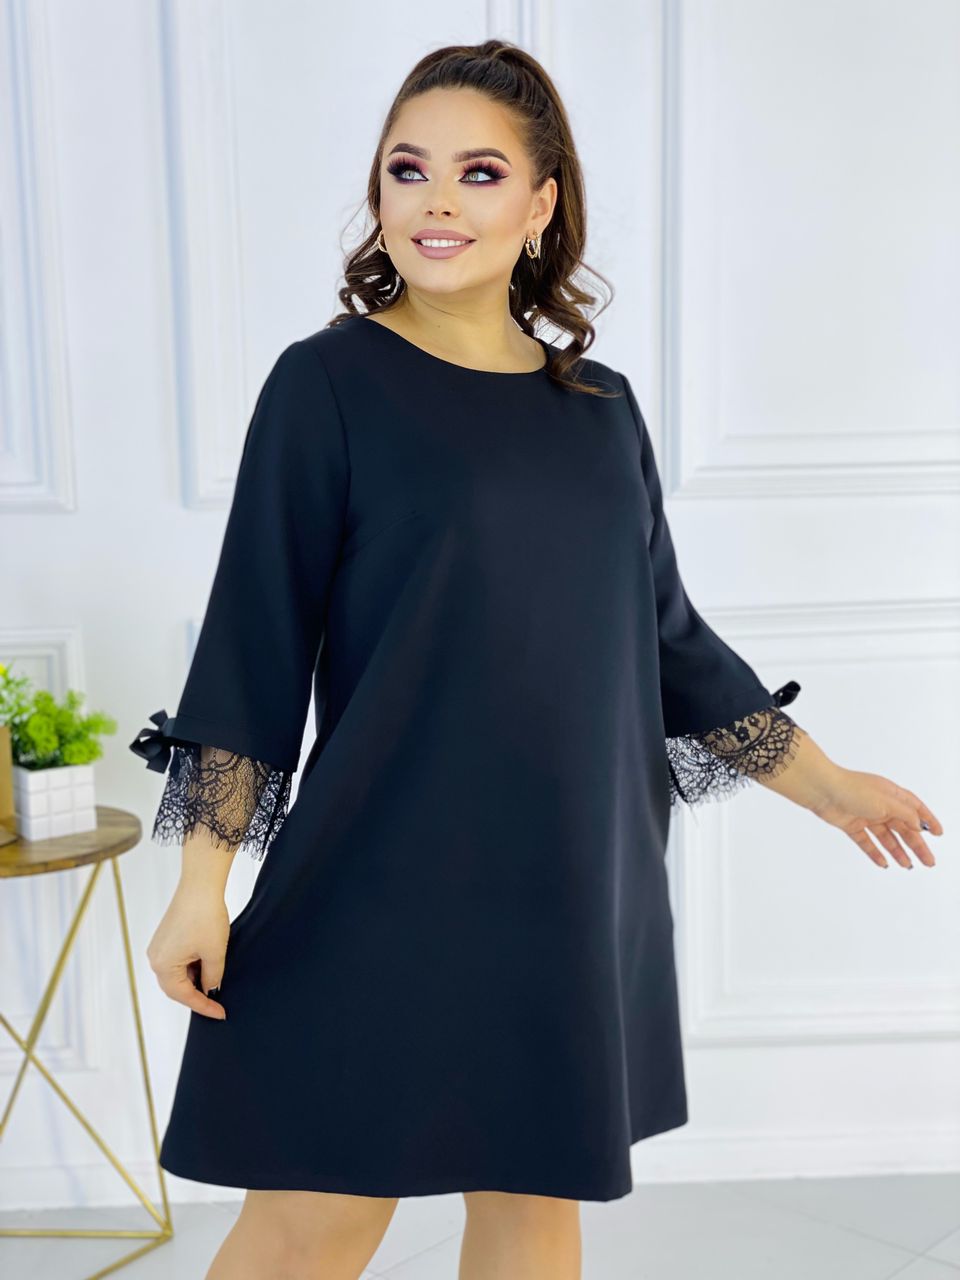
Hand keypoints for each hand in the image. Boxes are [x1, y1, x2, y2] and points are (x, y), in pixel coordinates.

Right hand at [146, 881, 230, 1018]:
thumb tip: (210, 988)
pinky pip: (178, 960)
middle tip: (218, 1002)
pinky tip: (208, 963)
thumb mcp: (214, 953)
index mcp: (162, 966)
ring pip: (178, 973)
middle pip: (176, 987)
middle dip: (197, 994)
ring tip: (216, 980)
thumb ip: (213, 977)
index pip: (183, 996)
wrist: (201, 885)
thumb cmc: (205, 916)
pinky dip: (192, 965)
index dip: (203, 1006)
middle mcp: (155, 957)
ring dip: (196, 978)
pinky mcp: (166, 936)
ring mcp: (159, 946)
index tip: (220, 1013)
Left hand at [811, 766, 942, 868]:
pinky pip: (867, 842)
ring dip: (898, 851)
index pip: (915, 807)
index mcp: (891, 793)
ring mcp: (865, 815)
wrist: (822, 790)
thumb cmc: (853, 789)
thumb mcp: (886, 801)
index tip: (938, 834)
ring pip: (886, 837)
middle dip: (916, 844)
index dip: (928, 820)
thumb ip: (905, 813)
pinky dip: (875, 853)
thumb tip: (919, 824)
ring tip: (908, 866)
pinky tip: (884, 863)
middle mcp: (880, 804)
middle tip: (928, 861)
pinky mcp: (851, 825)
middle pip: (903, 827)